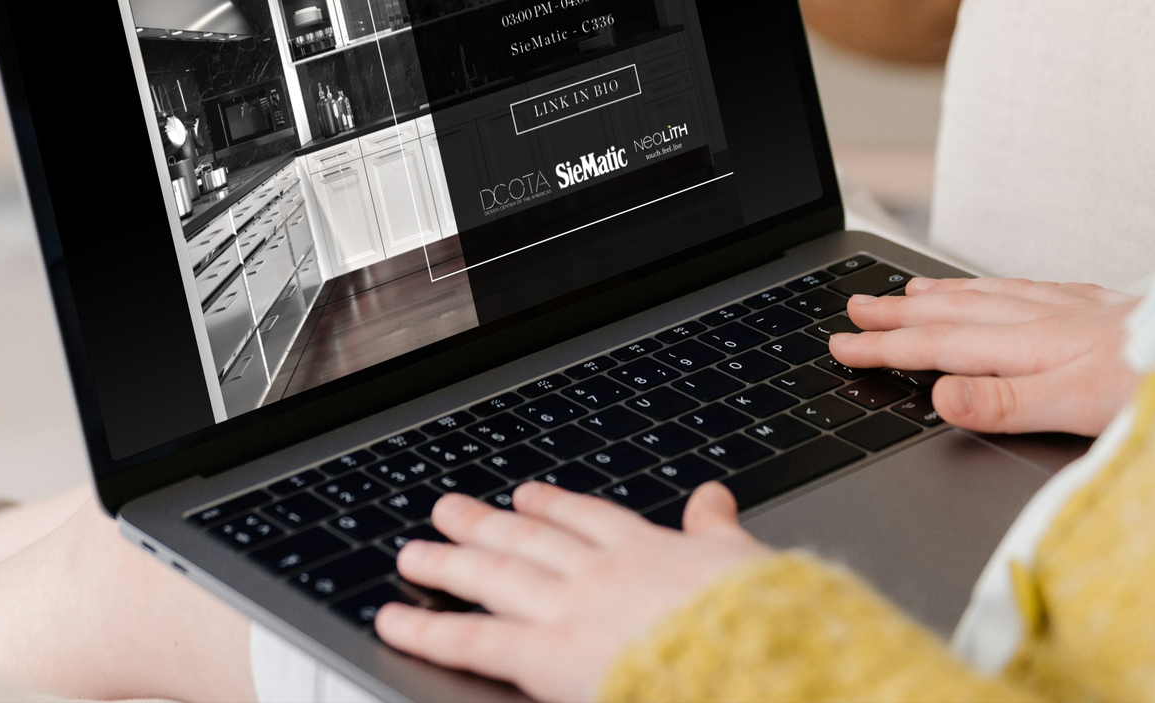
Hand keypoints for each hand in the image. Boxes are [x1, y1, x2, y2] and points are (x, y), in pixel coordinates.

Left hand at [376, 482, 767, 701]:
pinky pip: (473, 640)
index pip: (587, 520)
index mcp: (648, 551)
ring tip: (414, 552)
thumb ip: (719, 532)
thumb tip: (713, 497)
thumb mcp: (747, 563)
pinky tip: (394, 619)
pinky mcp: (545, 655)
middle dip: (484, 523)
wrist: (753, 659)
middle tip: (446, 509)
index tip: (526, 496)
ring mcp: (567, 608)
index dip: (552, 506)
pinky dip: (428, 628)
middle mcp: (597, 571)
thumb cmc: (760, 623)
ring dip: (450, 561)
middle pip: (527, 539)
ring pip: (493, 575)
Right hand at [833, 275, 1137, 436]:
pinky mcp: (1102, 306)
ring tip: (906, 291)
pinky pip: (1028, 289)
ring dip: (939, 295)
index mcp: (1032, 346)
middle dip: (897, 314)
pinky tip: (996, 289)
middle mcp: (1046, 319)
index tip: (842, 346)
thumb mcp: (1081, 408)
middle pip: (953, 314)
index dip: (887, 349)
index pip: (940, 347)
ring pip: (988, 295)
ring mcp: (1074, 308)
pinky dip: (994, 288)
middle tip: (852, 310)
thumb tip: (940, 395)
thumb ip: (1007, 402)